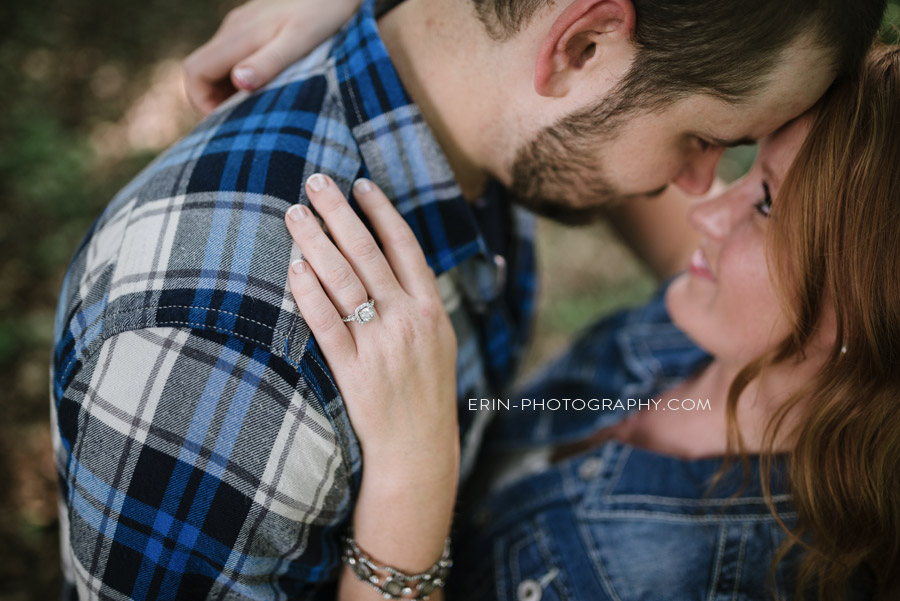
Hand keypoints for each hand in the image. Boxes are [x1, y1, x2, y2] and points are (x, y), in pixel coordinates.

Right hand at [184, 0, 362, 113]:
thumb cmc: (324, 13)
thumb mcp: (299, 42)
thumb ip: (268, 63)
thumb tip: (239, 82)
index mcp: (239, 35)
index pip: (195, 71)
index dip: (201, 102)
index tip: (226, 122)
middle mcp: (233, 29)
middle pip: (200, 70)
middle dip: (211, 100)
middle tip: (240, 123)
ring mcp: (242, 26)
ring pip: (217, 64)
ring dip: (225, 91)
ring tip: (255, 111)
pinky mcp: (254, 26)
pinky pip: (233, 56)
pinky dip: (238, 78)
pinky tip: (266, 90)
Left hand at [284, 175, 459, 481]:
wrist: (419, 449)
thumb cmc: (427, 392)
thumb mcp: (439, 340)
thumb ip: (419, 300)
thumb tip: (393, 258)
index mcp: (431, 308)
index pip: (404, 247)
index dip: (381, 212)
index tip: (360, 185)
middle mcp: (408, 320)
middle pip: (368, 254)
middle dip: (340, 213)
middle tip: (315, 181)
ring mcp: (380, 345)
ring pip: (344, 281)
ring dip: (317, 242)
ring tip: (295, 213)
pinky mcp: (353, 370)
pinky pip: (326, 324)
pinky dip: (309, 292)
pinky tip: (294, 267)